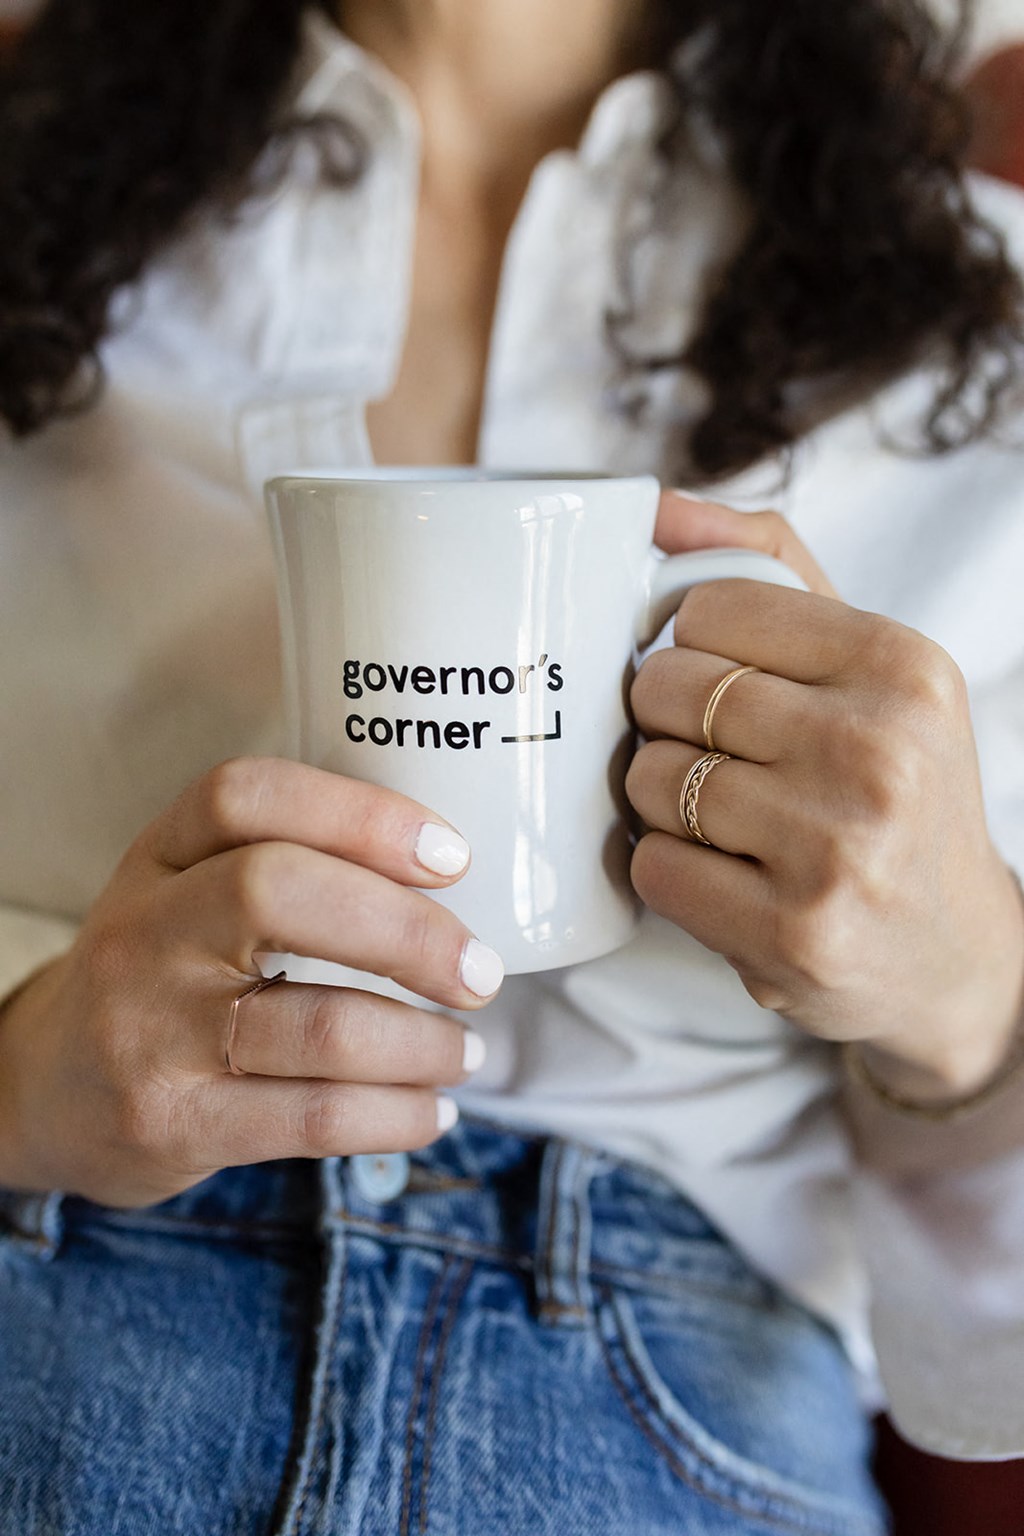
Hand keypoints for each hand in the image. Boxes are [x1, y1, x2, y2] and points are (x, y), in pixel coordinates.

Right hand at [0, 759, 500, 1205]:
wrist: (42, 1088)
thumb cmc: (159, 973)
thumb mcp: (187, 892)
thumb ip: (286, 863)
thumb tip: (449, 877)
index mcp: (159, 854)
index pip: (246, 797)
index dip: (360, 814)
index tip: (451, 856)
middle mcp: (144, 931)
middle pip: (280, 893)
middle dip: (408, 932)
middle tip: (480, 971)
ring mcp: (150, 1031)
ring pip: (320, 1025)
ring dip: (424, 1043)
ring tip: (466, 1050)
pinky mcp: (172, 1123)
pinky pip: (315, 1119)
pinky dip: (398, 1115)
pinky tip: (431, 1110)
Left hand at [626, 491, 1023, 1098]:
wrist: (953, 951)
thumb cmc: (894, 789)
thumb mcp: (869, 666)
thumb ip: (769, 568)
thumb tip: (657, 506)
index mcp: (901, 666)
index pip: (707, 612)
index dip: (688, 648)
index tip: (717, 683)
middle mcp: (878, 751)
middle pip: (667, 690)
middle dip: (666, 723)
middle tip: (714, 754)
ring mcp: (836, 849)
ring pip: (649, 778)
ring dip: (661, 799)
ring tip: (721, 817)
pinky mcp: (792, 933)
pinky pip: (653, 865)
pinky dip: (667, 868)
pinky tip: (722, 873)